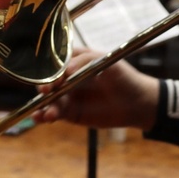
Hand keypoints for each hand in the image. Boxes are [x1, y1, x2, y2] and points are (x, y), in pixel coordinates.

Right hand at [34, 48, 159, 129]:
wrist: (136, 102)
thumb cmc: (123, 77)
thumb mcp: (108, 62)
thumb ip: (87, 61)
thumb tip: (67, 70)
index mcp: (74, 60)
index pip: (56, 61)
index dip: (52, 68)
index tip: (55, 76)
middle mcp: (66, 77)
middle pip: (48, 81)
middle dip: (44, 86)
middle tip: (46, 92)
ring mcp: (67, 95)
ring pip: (48, 99)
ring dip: (42, 104)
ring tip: (44, 113)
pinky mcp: (70, 112)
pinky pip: (54, 113)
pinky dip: (45, 115)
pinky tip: (42, 118)